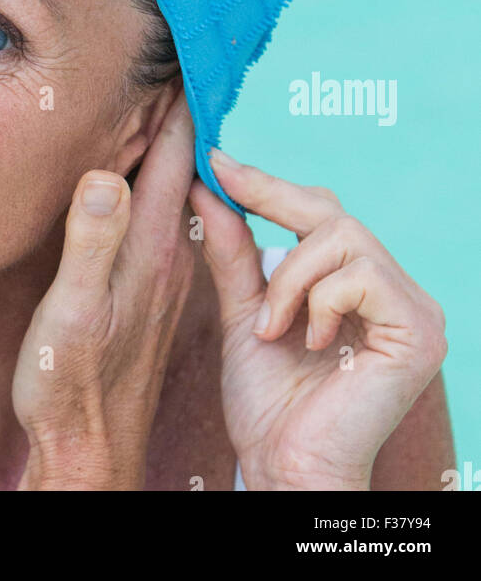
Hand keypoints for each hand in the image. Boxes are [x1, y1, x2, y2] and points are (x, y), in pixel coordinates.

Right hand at [12, 89, 195, 490]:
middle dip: (178, 110)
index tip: (186, 48)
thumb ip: (90, 241)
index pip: (173, 157)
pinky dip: (154, 180)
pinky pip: (158, 216)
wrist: (89, 451)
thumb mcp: (71, 313)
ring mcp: (160, 274)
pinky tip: (141, 174)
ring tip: (166, 96)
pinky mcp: (148, 291)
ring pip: (171, 190)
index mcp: (149, 248)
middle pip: (179, 165)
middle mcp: (165, 254)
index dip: (177, 102)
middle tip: (180, 53)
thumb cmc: (70, 386)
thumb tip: (106, 173)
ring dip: (168, 143)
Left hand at [191, 152, 448, 490]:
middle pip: (334, 213)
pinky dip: (318, 301)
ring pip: (343, 237)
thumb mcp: (246, 309)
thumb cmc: (269, 403)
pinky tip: (309, 341)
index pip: (322, 213)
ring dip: (289, 277)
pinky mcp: (419, 332)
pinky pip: (361, 275)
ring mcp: (414, 310)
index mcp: (362, 284)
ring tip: (273, 326)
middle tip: (223, 186)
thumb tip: (209, 184)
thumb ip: (234, 249)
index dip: (271, 184)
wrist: (285, 468)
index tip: (217, 160)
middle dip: (272, 202)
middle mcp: (396, 290)